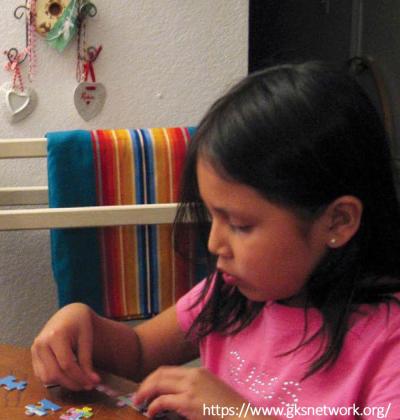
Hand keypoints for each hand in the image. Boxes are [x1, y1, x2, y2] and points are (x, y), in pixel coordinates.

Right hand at [31, 303, 100, 390]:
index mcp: (56, 335)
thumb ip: (87, 361)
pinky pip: (42, 374)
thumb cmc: (80, 323)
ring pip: (46, 377)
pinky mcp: (33, 355)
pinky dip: (55, 379)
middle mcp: (41, 343)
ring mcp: (35, 349)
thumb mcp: (87, 338)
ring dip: (63, 383)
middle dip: (72, 383)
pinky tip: (69, 376)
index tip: (93, 384)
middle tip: (87, 385)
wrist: (69, 313)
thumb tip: (93, 382)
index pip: (66, 364)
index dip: (80, 377)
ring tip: (79, 381)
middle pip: (54, 373)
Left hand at [134, 366, 249, 419]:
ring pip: (159, 384)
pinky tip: (151, 412)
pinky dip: (154, 406)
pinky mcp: (189, 401)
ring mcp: (191, 387)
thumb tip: (178, 397)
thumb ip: (196, 390)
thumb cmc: (229, 409)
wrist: (242, 415)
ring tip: (139, 402)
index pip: (168, 370)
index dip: (154, 379)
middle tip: (138, 395)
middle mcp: (193, 375)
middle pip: (160, 373)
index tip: (146, 388)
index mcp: (198, 372)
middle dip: (146, 384)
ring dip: (145, 392)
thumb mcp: (212, 392)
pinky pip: (163, 400)